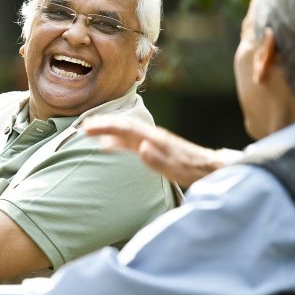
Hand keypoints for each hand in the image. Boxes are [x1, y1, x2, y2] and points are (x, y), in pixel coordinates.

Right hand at [83, 116, 223, 186]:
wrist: (211, 167)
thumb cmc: (194, 169)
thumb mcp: (178, 168)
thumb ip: (159, 160)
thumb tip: (141, 147)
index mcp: (155, 139)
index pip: (126, 128)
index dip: (106, 127)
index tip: (88, 128)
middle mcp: (152, 136)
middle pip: (123, 126)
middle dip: (103, 124)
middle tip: (83, 127)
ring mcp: (153, 142)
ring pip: (125, 132)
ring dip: (107, 130)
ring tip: (90, 132)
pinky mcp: (154, 148)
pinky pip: (130, 141)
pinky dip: (116, 140)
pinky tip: (108, 145)